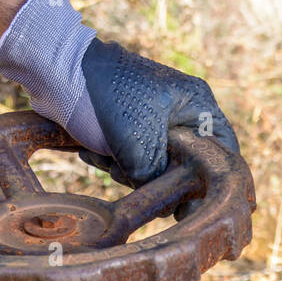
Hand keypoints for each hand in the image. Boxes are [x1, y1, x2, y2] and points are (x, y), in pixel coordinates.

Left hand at [0, 0, 238, 186]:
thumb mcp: (139, 147)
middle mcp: (180, 112)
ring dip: (126, 171)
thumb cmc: (106, 99)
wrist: (58, 72)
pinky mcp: (128, 129)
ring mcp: (153, 120)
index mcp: (196, 105)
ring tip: (106, 154)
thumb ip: (160, 180)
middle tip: (132, 173)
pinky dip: (111, 161)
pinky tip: (91, 151)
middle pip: (186, 165)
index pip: (223, 149)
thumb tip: (169, 208)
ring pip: (154, 168)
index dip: (214, 179)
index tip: (195, 204)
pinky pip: (129, 160)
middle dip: (156, 178)